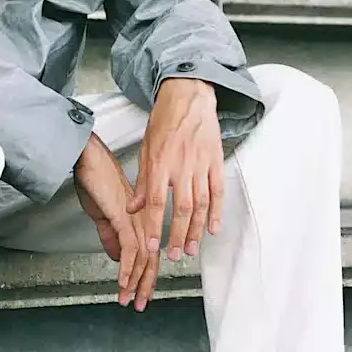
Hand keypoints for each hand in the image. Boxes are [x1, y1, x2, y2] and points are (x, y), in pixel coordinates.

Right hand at [74, 134, 158, 309]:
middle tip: (139, 303)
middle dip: (144, 285)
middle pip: (150, 259)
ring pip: (143, 258)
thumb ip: (111, 236)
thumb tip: (117, 257)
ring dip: (135, 282)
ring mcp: (135, 220)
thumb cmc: (95, 179)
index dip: (146, 275)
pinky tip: (123, 282)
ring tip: (128, 298)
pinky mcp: (124, 218)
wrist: (88, 160)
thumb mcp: (104, 214)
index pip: (148, 253)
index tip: (141, 292)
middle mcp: (142, 221)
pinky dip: (128, 269)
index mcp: (140, 219)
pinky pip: (130, 249)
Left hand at [128, 78, 223, 262]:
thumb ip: (142, 181)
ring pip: (201, 204)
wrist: (189, 96)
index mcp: (160, 163)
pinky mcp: (215, 161)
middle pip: (181, 208)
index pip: (155, 202)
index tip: (150, 246)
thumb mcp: (146, 149)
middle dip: (178, 235)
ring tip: (192, 249)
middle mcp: (181, 166)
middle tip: (175, 255)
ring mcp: (201, 164)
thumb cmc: (164, 122)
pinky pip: (218, 191)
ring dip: (197, 229)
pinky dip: (217, 212)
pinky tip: (213, 229)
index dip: (153, 226)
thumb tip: (134, 208)